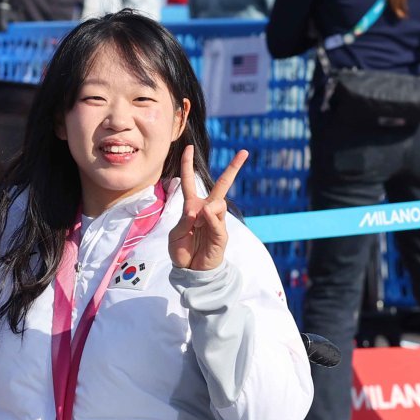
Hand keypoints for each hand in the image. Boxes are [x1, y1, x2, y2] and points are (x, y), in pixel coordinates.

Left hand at [168, 145, 247, 271]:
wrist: (189, 271)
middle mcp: (206, 211)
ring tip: (199, 222)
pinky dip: (212, 219)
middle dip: (233, 168)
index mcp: (192, 207)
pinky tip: (206, 219)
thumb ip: (184, 221)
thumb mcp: (175, 235)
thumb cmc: (181, 251)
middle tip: (244, 152)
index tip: (188, 148)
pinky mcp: (221, 234)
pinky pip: (219, 222)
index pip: (189, 182)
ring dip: (209, 209)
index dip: (187, 165)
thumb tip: (200, 210)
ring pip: (219, 204)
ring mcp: (216, 221)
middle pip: (221, 186)